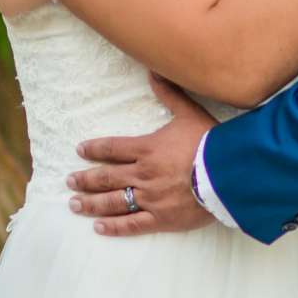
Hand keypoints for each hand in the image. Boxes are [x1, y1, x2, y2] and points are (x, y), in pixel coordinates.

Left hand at [68, 75, 214, 236]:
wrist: (228, 174)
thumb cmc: (210, 143)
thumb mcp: (189, 114)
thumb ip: (170, 94)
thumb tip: (153, 71)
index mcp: (146, 149)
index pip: (112, 148)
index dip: (95, 149)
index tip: (80, 150)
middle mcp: (142, 174)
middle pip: (106, 177)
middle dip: (85, 179)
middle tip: (69, 181)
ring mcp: (150, 198)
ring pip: (113, 202)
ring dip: (91, 203)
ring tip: (74, 204)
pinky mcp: (162, 219)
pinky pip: (132, 225)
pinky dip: (113, 227)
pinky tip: (98, 227)